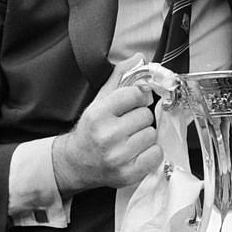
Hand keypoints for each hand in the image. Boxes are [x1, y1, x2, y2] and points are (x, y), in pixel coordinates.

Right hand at [52, 54, 162, 197]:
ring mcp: (118, 157)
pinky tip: (137, 152)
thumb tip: (139, 57)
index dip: (136, 98)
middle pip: (146, 116)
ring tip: (130, 139)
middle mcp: (107, 136)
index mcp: (98, 114)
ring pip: (152, 134)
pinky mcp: (127, 174)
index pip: (135, 94)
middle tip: (127, 125)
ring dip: (145, 136)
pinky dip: (151, 153)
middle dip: (139, 118)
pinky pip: (156, 154)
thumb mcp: (99, 100)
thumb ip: (120, 77)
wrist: (75, 163)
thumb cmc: (90, 130)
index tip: (130, 104)